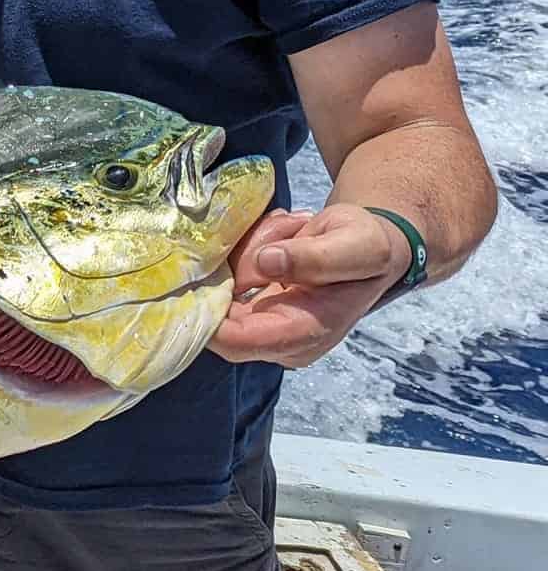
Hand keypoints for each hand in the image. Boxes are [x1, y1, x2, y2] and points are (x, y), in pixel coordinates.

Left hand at [211, 204, 411, 368]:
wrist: (368, 247)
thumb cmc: (366, 249)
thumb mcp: (357, 245)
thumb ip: (314, 257)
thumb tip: (267, 262)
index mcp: (306, 333)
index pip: (236, 340)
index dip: (206, 314)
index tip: (202, 272)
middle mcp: (278, 340)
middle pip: (218, 310)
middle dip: (233, 264)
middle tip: (275, 233)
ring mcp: (261, 326)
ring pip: (220, 288)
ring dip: (247, 250)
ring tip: (291, 230)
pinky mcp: (250, 308)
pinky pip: (225, 277)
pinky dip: (243, 251)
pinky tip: (278, 237)